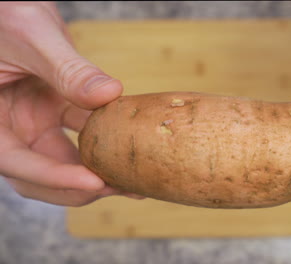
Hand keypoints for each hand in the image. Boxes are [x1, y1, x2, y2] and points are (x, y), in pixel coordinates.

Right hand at [0, 2, 142, 205]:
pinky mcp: (55, 112)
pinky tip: (131, 146)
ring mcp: (33, 123)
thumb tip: (110, 94)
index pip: (16, 162)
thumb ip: (68, 69)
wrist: (11, 3)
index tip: (94, 183)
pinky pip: (82, 134)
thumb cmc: (4, 13)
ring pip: (65, 160)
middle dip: (81, 187)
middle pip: (42, 174)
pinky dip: (105, 142)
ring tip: (133, 177)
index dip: (55, 178)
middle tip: (122, 186)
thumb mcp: (32, 36)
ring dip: (97, 170)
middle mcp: (10, 128)